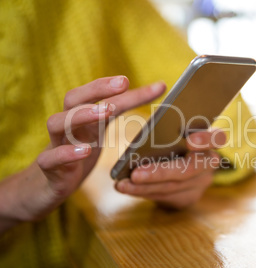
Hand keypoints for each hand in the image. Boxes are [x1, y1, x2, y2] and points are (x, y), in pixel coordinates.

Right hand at [0, 76, 165, 224]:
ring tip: (106, 111)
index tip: (158, 86)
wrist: (46, 187)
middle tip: (124, 83)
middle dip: (98, 88)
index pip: (102, 97)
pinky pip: (51, 157)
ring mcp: (55, 145)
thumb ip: (113, 118)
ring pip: (58, 122)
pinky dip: (67, 152)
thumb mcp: (97, 135)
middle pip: (74, 98)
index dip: (127, 90)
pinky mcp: (48, 167)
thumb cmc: (77, 157)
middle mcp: (69, 126)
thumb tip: (149, 111)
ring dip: (82, 114)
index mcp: (84, 118)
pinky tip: (84, 151)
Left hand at [115, 129, 226, 208]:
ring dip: (145, 187)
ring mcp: (202, 183)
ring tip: (123, 184)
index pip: (217, 138)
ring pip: (174, 186)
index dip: (205, 140)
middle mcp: (210, 162)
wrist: (180, 163)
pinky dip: (144, 192)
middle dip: (160, 173)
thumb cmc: (172, 138)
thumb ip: (167, 131)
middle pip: (188, 169)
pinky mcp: (189, 197)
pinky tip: (128, 188)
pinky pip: (166, 197)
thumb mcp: (174, 131)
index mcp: (210, 139)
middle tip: (135, 174)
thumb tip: (141, 138)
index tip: (190, 142)